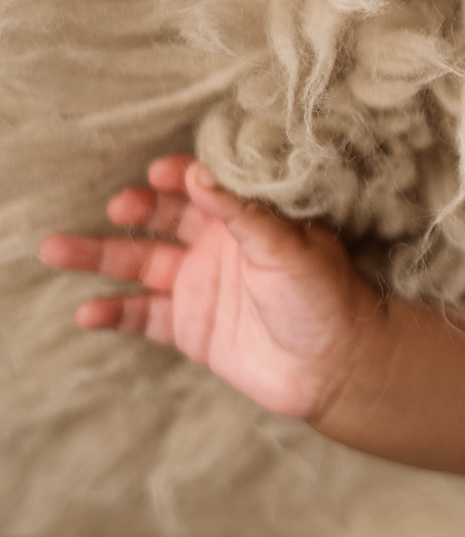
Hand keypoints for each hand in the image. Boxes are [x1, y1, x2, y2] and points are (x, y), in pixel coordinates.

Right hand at [39, 154, 378, 422]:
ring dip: (99, 257)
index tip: (158, 171)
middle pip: (163, 220)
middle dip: (136, 209)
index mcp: (249, 220)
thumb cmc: (327, 297)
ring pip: (139, 264)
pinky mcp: (190, 328)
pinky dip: (113, 312)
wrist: (336, 365)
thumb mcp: (288, 246)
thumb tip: (199, 174)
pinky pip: (142, 315)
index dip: (180, 176)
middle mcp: (219, 248)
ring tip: (56, 249)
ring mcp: (200, 287)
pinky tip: (88, 312)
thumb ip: (242, 213)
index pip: (205, 187)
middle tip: (119, 206)